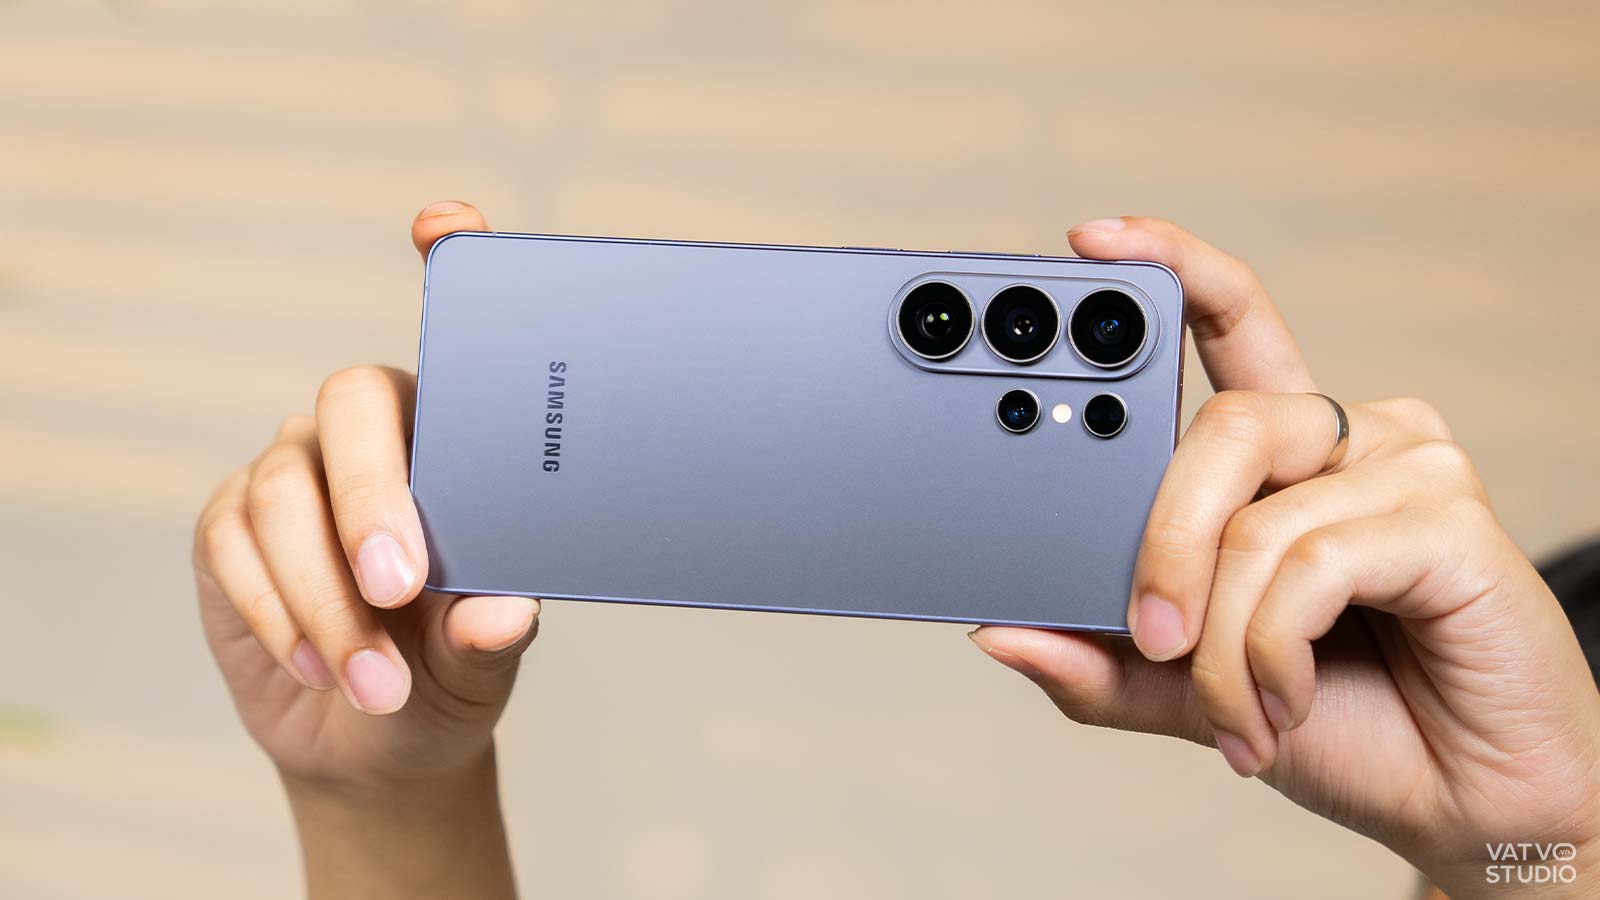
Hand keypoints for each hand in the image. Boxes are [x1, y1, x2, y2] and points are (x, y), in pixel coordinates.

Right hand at [193, 201, 528, 898]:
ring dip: (325, 597)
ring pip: (287, 492)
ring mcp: (293, 466)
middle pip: (352, 401)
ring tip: (374, 680)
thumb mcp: (485, 658)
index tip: (449, 226)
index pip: (453, 330)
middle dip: (372, 496)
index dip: (449, 262)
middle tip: (401, 587)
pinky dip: (276, 611)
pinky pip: (234, 545)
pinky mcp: (227, 521)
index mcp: (453, 433)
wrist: (378, 735)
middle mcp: (370, 428)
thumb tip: (501, 614)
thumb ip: (493, 630)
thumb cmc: (451, 667)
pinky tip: (317, 666)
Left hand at [969, 217, 1599, 897]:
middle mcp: (1346, 440)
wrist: (1458, 801)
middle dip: (1160, 541)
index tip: (1091, 237)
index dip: (1170, 268)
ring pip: (1253, 514)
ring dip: (1219, 636)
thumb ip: (1100, 657)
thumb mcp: (1185, 689)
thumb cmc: (1339, 723)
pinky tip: (1283, 702)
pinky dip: (1271, 649)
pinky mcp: (1452, 520)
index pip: (1231, 324)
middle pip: (1220, 423)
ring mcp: (1406, 469)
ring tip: (1233, 711)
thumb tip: (999, 632)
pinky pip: (1309, 563)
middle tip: (1147, 633)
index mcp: (1284, 457)